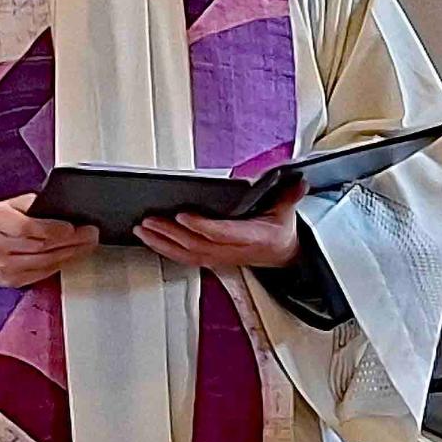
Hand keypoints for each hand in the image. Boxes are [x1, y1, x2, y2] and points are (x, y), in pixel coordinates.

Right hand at [0, 194, 97, 287]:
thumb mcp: (4, 205)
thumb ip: (29, 204)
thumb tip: (57, 206)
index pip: (26, 228)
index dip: (52, 229)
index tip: (71, 226)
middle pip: (41, 247)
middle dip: (72, 241)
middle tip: (91, 234)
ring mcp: (4, 268)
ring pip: (45, 262)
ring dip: (72, 253)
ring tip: (88, 244)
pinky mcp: (12, 281)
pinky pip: (43, 273)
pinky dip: (61, 263)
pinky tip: (72, 255)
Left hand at [134, 181, 307, 270]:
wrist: (283, 255)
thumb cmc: (280, 231)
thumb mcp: (288, 210)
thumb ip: (290, 195)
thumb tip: (299, 181)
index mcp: (252, 238)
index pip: (222, 233)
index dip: (201, 226)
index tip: (183, 215)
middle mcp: (233, 251)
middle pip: (197, 245)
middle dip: (170, 233)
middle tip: (150, 220)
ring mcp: (220, 258)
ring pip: (187, 254)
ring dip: (162, 243)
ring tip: (142, 229)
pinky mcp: (211, 260)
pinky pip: (185, 258)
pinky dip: (165, 250)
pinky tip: (150, 239)